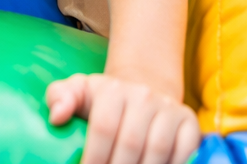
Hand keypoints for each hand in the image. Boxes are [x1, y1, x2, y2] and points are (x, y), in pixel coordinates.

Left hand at [46, 73, 200, 163]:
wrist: (142, 89)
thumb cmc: (103, 100)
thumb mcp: (78, 92)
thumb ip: (60, 98)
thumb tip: (57, 117)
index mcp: (113, 90)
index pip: (103, 128)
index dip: (94, 157)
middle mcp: (144, 96)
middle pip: (131, 143)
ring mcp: (169, 108)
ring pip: (158, 150)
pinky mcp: (189, 121)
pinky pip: (185, 151)